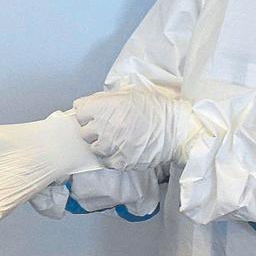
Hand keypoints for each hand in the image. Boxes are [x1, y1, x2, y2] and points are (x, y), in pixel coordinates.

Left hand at [74, 87, 197, 170]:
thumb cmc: (155, 108)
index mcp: (103, 108)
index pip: (79, 112)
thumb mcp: (128, 93)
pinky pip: (106, 162)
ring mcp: (111, 146)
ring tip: (117, 140)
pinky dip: (111, 157)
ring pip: (94, 148)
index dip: (88, 113)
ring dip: (102, 145)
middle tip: (108, 128)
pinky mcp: (120, 162)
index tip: (97, 115)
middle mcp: (103, 127)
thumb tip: (84, 104)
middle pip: (84, 132)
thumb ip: (103, 98)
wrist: (176, 129)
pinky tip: (123, 150)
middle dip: (93, 130)